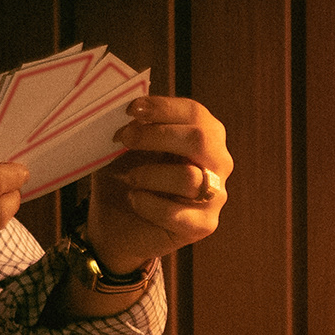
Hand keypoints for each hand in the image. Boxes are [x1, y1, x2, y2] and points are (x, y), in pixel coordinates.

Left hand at [83, 94, 233, 269]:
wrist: (117, 227)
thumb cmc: (127, 180)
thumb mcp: (128, 147)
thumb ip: (136, 126)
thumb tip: (132, 109)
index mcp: (204, 136)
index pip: (195, 113)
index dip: (163, 107)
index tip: (131, 109)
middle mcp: (217, 163)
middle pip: (200, 140)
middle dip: (156, 135)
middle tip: (124, 138)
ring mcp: (215, 195)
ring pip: (189, 178)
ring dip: (150, 174)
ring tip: (128, 178)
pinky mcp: (204, 224)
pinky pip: (178, 213)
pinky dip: (149, 204)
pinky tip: (134, 200)